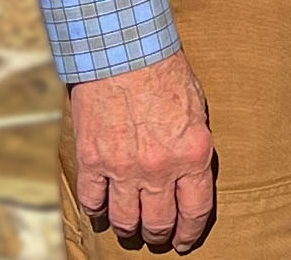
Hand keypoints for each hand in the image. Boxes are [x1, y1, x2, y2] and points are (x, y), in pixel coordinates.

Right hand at [70, 49, 214, 252]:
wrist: (126, 49)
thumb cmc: (167, 73)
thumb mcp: (197, 108)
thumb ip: (193, 146)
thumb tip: (191, 175)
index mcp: (191, 154)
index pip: (195, 211)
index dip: (191, 233)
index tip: (186, 241)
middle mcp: (158, 169)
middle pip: (158, 224)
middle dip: (160, 236)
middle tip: (159, 238)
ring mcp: (123, 168)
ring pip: (125, 220)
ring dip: (129, 230)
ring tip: (132, 230)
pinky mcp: (93, 161)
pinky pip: (93, 201)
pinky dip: (96, 212)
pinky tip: (102, 213)